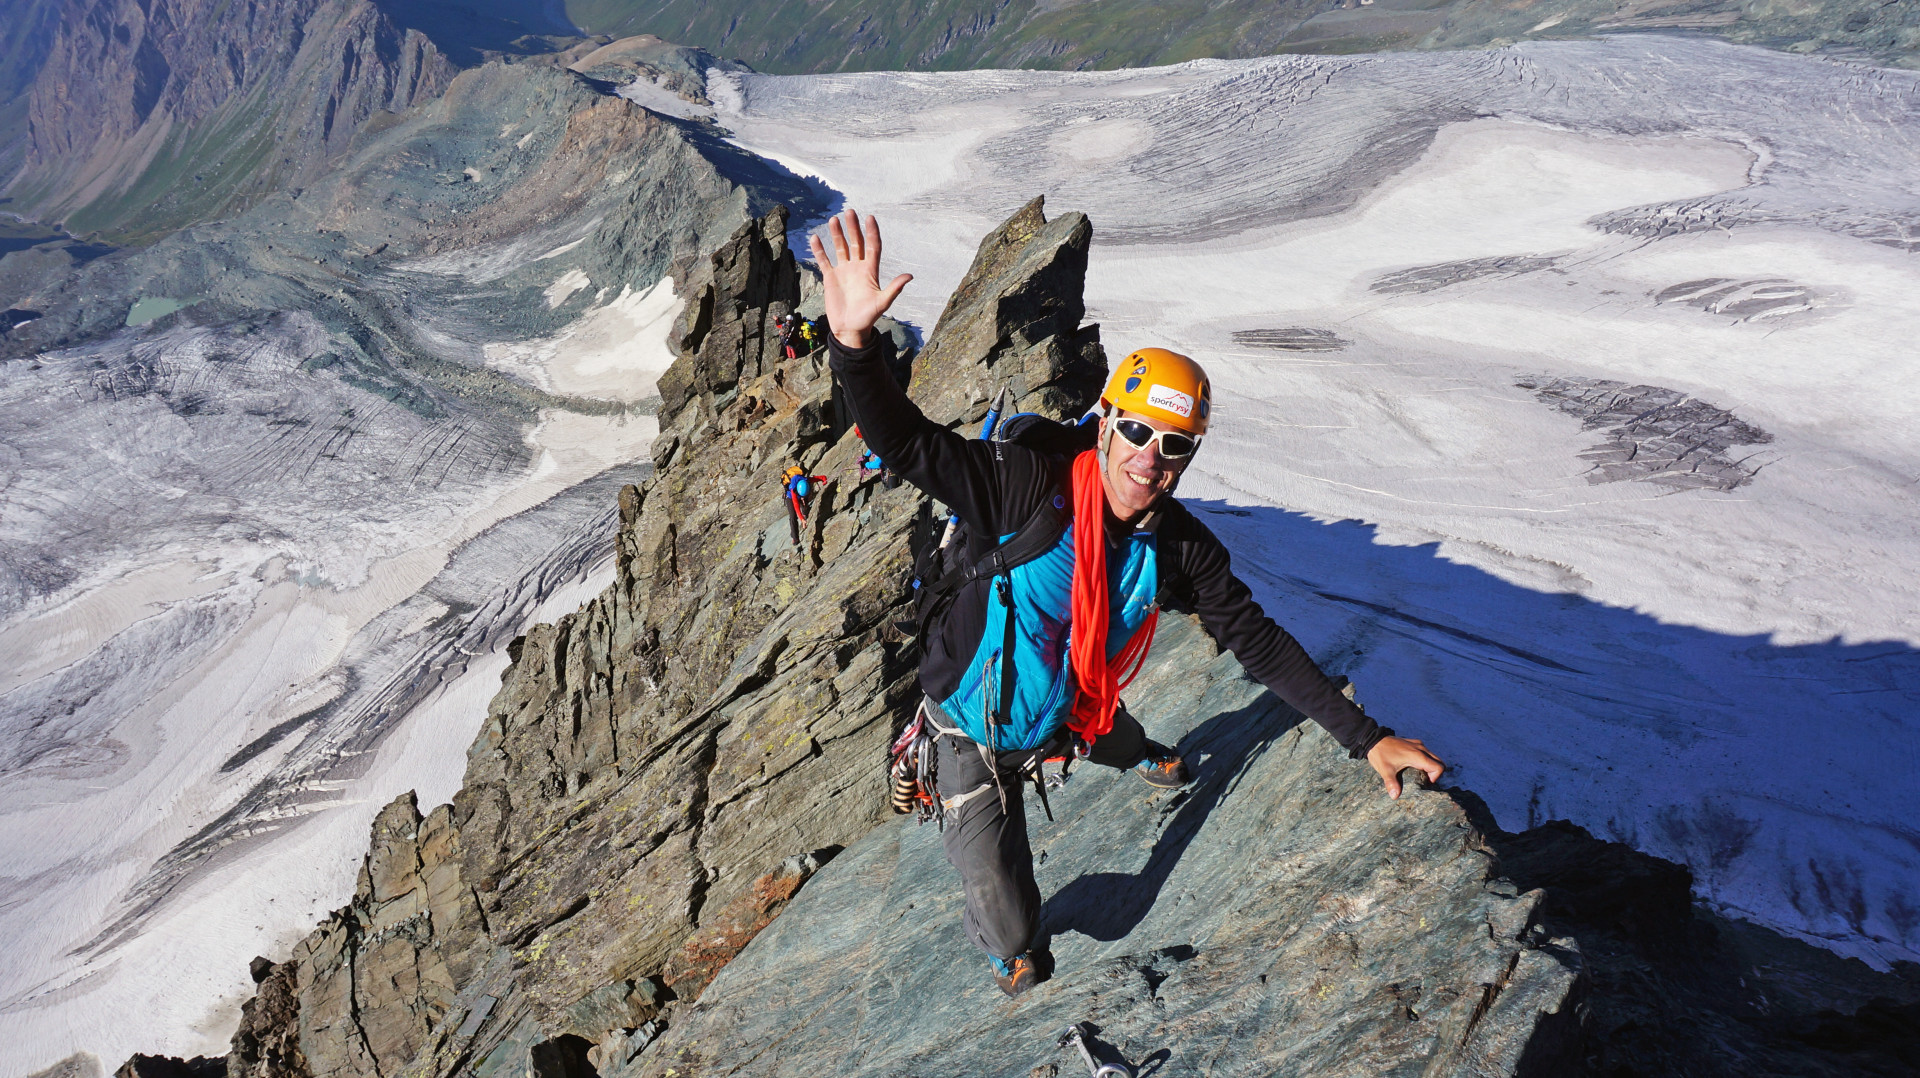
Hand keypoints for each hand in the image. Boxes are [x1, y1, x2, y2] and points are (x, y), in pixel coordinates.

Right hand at [807, 209, 911, 349]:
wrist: (850, 329)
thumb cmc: (868, 317)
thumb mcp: (883, 303)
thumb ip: (894, 288)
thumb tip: (910, 276)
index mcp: (871, 271)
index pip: (872, 246)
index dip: (872, 232)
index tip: (870, 217)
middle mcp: (858, 267)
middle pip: (856, 242)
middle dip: (853, 227)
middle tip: (849, 212)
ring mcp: (844, 271)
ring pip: (841, 248)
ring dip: (837, 234)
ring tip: (834, 220)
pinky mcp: (831, 278)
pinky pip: (825, 260)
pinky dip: (820, 250)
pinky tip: (815, 238)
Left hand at [1367, 736, 1444, 799]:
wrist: (1373, 739)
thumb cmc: (1380, 754)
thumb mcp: (1385, 770)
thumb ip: (1392, 783)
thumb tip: (1395, 796)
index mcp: (1418, 756)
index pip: (1439, 767)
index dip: (1436, 777)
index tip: (1425, 782)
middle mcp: (1421, 748)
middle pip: (1439, 762)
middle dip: (1435, 773)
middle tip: (1423, 780)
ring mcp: (1418, 744)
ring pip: (1433, 757)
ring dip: (1430, 766)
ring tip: (1418, 774)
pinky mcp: (1413, 743)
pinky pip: (1426, 752)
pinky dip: (1425, 760)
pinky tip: (1413, 766)